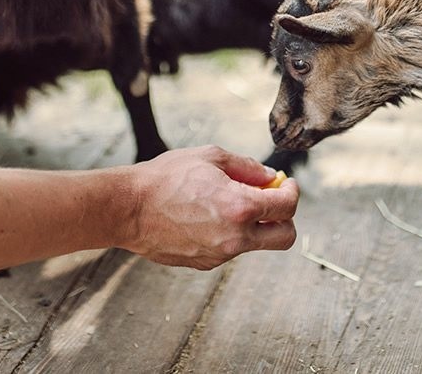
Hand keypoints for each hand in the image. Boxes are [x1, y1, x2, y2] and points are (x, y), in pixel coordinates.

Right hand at [123, 145, 298, 269]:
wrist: (128, 208)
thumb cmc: (165, 178)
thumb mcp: (211, 157)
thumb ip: (248, 167)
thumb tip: (270, 177)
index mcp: (240, 208)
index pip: (287, 207)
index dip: (293, 192)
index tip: (287, 185)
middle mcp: (235, 238)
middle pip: (284, 238)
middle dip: (285, 219)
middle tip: (271, 202)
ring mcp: (220, 255)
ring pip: (254, 243)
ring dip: (253, 225)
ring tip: (226, 202)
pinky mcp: (204, 263)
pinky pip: (229, 249)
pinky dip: (229, 234)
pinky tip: (205, 216)